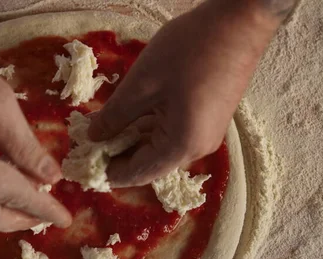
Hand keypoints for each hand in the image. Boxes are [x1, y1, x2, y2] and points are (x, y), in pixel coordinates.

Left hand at [88, 0, 288, 186]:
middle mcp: (197, 148)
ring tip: (102, 128)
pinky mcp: (208, 119)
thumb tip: (93, 137)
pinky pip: (172, 133)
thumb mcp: (141, 85)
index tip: (83, 165)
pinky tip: (128, 116)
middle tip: (88, 143)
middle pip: (149, 163)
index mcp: (181, 146)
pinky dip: (148, 128)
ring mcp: (205, 134)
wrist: (239, 22)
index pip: (137, 174)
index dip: (107, 172)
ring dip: (131, 140)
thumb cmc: (189, 51)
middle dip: (118, 155)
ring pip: (160, 148)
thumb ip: (114, 116)